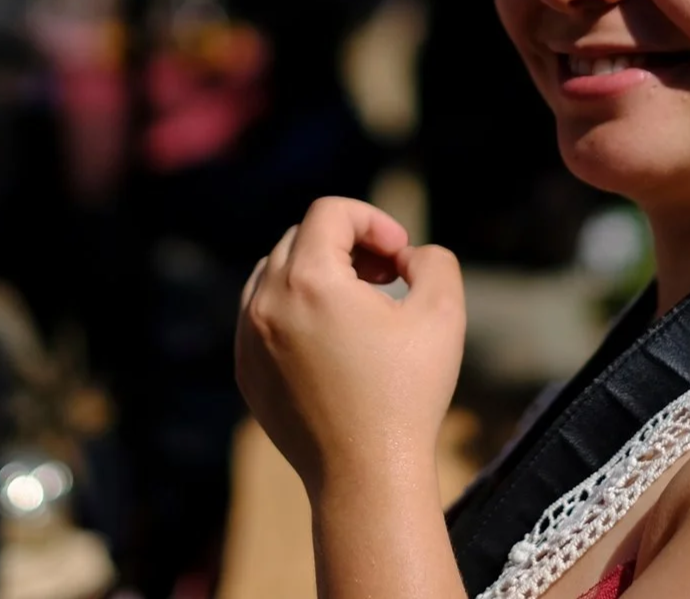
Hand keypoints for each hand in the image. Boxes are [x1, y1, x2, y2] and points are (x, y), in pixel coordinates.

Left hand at [236, 197, 464, 493]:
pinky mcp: (245, 369)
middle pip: (301, 238)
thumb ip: (433, 259)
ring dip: (316, 272)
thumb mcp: (443, 313)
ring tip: (359, 304)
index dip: (372, 220)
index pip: (330, 212)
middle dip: (347, 245)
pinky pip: (261, 314)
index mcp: (308, 280)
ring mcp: (248, 338)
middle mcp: (266, 302)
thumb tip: (406, 254)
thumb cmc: (407, 395)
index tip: (400, 255)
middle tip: (387, 277)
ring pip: (275, 272)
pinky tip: (332, 338)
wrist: (366, 476)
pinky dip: (294, 308)